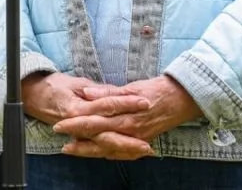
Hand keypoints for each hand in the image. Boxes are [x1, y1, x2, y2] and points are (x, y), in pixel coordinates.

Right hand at [21, 72, 153, 159]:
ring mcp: (79, 133)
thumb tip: (117, 93)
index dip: (127, 103)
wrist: (34, 96)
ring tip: (143, 151)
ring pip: (104, 145)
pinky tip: (129, 155)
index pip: (107, 105)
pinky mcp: (80, 138)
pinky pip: (98, 149)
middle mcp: (80, 123)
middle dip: (129, 139)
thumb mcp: (77, 83)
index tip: (144, 101)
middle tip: (147, 142)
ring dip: (124, 149)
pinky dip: (114, 153)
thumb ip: (98, 90)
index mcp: (79, 107)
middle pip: (108, 133)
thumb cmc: (56, 87)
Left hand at [52, 75, 202, 157]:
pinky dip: (107, 154)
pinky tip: (96, 153)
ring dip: (87, 150)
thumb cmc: (157, 89)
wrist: (182, 100)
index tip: (60, 123)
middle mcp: (129, 131)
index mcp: (125, 115)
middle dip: (77, 140)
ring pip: (107, 149)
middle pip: (97, 138)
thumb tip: (86, 92)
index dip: (75, 124)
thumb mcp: (132, 87)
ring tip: (71, 149)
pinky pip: (121, 153)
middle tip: (59, 139)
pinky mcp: (142, 142)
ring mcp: (135, 139)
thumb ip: (108, 92)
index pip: (94, 121)